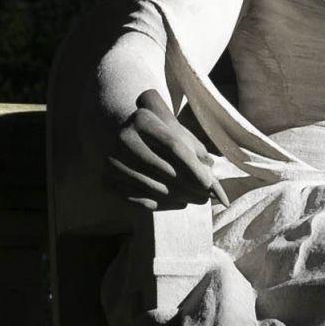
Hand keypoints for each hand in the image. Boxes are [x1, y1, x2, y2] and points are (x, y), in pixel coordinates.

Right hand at [107, 90, 221, 208]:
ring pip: (152, 187)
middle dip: (189, 186)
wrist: (123, 137)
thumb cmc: (161, 136)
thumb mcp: (179, 135)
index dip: (193, 168)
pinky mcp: (107, 179)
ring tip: (194, 199)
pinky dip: (162, 205)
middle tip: (206, 197)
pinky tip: (179, 203)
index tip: (210, 185)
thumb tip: (217, 185)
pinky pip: (138, 200)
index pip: (173, 146)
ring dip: (178, 197)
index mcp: (143, 119)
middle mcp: (123, 137)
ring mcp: (112, 160)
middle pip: (163, 169)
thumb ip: (199, 154)